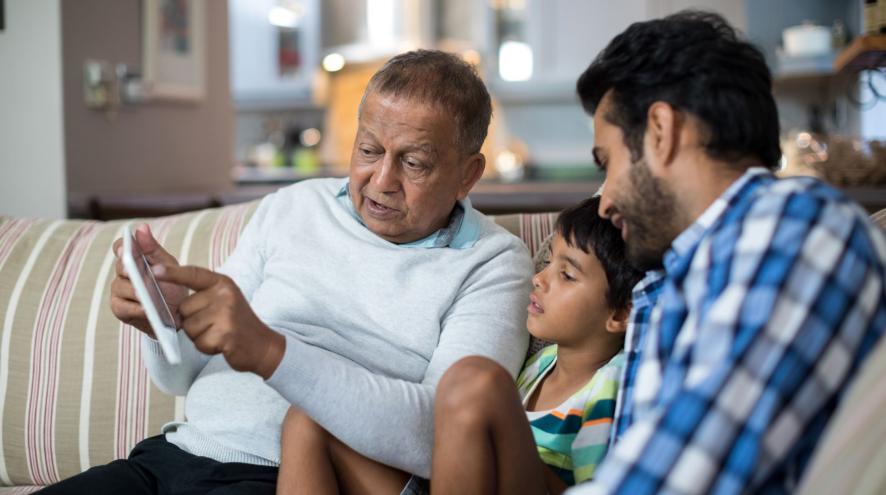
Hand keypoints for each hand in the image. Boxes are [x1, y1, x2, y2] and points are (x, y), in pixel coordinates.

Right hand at [110, 224, 186, 337]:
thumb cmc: (172, 287)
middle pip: (121, 266)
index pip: (121, 247)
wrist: (179, 315)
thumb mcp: (168, 265)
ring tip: (144, 295)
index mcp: (135, 259)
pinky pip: (122, 307)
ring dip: (133, 291)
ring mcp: (120, 291)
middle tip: (133, 270)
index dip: (122, 246)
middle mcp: (124, 273)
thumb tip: (142, 227)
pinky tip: (145, 308)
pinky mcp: (120, 309)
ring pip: (120, 286)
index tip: (126, 248)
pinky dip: (134, 308)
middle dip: (129, 269)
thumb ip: (153, 248)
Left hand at [152, 264, 285, 378]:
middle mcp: (225, 295)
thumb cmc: (236, 323)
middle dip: (192, 321)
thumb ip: (201, 294)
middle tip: (213, 324)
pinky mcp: (226, 334)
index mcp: (223, 284)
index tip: (155, 270)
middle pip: (185, 308)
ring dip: (199, 336)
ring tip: (218, 333)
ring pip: (189, 327)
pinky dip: (207, 347)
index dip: (172, 273)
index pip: (193, 274)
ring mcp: (226, 314)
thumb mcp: (224, 299)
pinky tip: (221, 343)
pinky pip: (199, 342)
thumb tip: (170, 297)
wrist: (262, 345)